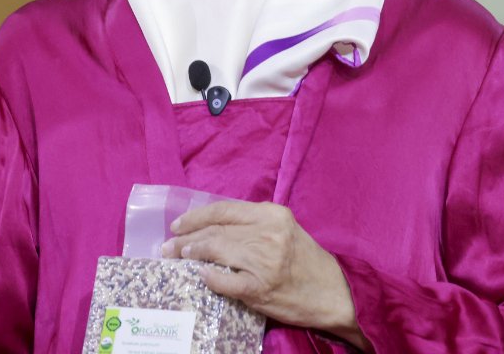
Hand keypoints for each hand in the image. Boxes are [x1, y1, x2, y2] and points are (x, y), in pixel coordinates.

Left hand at [161, 200, 369, 350]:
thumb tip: (210, 226)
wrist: (334, 292)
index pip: (223, 210)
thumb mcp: (283, 230)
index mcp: (271, 214)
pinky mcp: (262, 287)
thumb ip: (252, 224)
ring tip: (179, 257)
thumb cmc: (305, 261)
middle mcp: (268, 233)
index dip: (195, 217)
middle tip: (168, 246)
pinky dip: (210, 277)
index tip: (177, 225)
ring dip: (192, 254)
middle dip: (186, 238)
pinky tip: (201, 276)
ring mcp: (265, 261)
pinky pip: (225, 280)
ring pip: (216, 251)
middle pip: (215, 230)